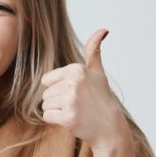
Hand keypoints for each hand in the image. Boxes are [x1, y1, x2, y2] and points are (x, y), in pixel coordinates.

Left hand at [39, 29, 127, 150]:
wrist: (110, 127)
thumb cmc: (101, 98)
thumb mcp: (97, 72)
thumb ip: (94, 50)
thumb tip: (103, 29)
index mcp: (76, 69)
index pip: (47, 80)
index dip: (58, 88)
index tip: (75, 92)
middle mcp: (73, 82)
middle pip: (45, 93)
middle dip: (57, 101)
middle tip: (77, 104)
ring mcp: (70, 100)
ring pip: (45, 105)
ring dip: (57, 111)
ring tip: (75, 111)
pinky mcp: (67, 117)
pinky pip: (47, 116)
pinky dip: (56, 120)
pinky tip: (71, 119)